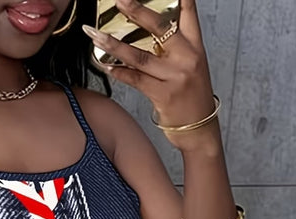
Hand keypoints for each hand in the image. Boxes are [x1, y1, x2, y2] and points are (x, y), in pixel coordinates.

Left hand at [83, 0, 215, 133]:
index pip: (188, 13)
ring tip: (95, 35)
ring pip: (139, 56)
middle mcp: (187, 58)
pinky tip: (105, 65)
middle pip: (159, 27)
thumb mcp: (191, 66)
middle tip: (119, 0)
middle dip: (136, 11)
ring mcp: (175, 77)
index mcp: (195, 46)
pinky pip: (136, 80)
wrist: (200, 130)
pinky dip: (119, 72)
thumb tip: (149, 32)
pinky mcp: (163, 95)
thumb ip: (175, 47)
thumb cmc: (192, 97)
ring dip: (114, 45)